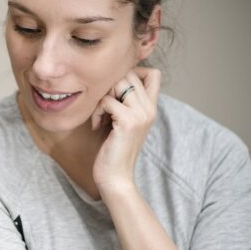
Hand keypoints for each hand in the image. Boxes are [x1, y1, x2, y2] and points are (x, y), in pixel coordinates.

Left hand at [90, 67, 161, 196]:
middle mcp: (150, 109)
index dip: (133, 72)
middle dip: (109, 86)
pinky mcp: (127, 122)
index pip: (154, 73)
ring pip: (118, 83)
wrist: (116, 177)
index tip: (116, 91)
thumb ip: (124, 103)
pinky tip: (96, 126)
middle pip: (130, 74)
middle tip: (103, 107)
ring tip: (100, 116)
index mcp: (151, 108)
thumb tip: (111, 81)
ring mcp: (140, 114)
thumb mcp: (122, 123)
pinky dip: (96, 112)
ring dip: (102, 97)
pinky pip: (107, 101)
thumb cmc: (114, 150)